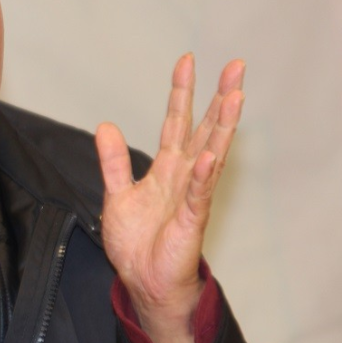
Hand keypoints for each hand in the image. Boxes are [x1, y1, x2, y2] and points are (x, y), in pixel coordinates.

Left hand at [95, 54, 244, 342]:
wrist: (142, 281)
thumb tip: (105, 125)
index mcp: (166, 168)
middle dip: (219, 98)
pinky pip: (198, 193)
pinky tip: (209, 155)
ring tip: (236, 96)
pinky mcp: (191, 220)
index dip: (181, 92)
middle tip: (236, 65)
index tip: (186, 61)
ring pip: (211, 153)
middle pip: (204, 129)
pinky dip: (202, 175)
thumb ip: (113, 160)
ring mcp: (191, 196)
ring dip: (223, 126)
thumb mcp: (117, 193)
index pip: (176, 122)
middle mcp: (184, 176)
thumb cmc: (136, 242)